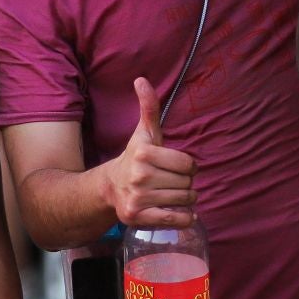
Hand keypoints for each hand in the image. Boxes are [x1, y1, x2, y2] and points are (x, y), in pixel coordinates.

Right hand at [105, 77, 196, 228]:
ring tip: (172, 194)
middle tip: (171, 181)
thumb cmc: (136, 158)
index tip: (177, 166)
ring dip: (186, 200)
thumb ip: (149, 107)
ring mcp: (138, 198)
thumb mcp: (144, 132)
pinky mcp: (138, 217)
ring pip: (185, 200)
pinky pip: (176, 219)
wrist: (110, 186)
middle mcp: (139, 175)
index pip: (188, 163)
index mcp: (144, 153)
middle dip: (185, 183)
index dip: (187, 166)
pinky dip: (185, 217)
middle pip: (188, 183)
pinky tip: (180, 211)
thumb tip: (142, 80)